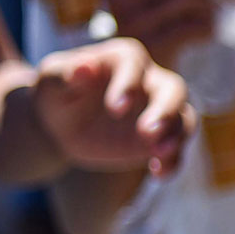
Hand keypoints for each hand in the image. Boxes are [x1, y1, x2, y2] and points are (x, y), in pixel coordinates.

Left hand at [33, 38, 196, 176]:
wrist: (61, 125)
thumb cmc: (56, 93)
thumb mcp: (50, 80)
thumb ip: (65, 72)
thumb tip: (84, 67)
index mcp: (123, 59)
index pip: (134, 65)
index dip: (127, 84)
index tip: (114, 109)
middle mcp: (149, 81)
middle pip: (173, 89)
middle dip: (165, 110)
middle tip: (148, 132)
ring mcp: (158, 111)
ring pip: (183, 118)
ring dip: (176, 136)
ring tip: (160, 154)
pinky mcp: (159, 139)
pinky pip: (176, 149)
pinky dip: (173, 161)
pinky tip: (158, 174)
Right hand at [103, 0, 214, 69]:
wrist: (141, 84)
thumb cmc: (151, 32)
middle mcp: (120, 1)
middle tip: (209, 1)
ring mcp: (135, 25)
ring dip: (208, 7)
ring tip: (208, 17)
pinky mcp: (155, 47)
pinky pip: (195, 24)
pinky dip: (208, 27)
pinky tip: (205, 34)